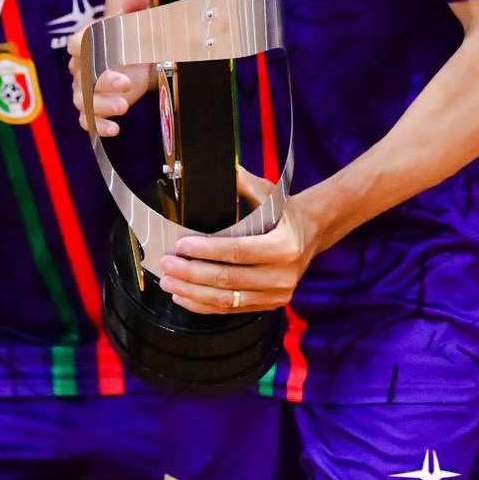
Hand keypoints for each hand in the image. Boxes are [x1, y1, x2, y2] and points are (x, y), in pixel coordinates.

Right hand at [69, 0, 152, 137]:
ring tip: (123, 106)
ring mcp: (86, 91)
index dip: (82, 48)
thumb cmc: (131, 39)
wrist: (139, 60)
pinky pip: (87, 121)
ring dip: (101, 105)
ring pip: (83, 101)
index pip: (77, 44)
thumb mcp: (136, 22)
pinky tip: (114, 129)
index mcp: (87, 43)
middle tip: (126, 83)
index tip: (90, 49)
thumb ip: (134, 6)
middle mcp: (82, 68)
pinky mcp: (94, 109)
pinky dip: (98, 126)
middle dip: (102, 82)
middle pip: (83, 78)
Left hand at [158, 184, 317, 313]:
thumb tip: (224, 168)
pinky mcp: (269, 304)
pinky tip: (184, 296)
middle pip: (228, 279)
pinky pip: (231, 310)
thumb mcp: (270, 193)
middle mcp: (282, 275)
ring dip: (193, 293)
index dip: (207, 250)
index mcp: (284, 246)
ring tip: (169, 282)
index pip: (238, 251)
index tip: (181, 245)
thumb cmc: (285, 212)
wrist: (311, 233)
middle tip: (167, 264)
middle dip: (192, 273)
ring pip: (227, 300)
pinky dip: (204, 305)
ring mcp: (277, 294)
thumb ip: (245, 183)